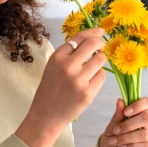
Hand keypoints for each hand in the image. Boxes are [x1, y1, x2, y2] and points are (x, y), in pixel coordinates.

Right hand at [15, 28, 106, 146]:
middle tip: (101, 48)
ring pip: (101, 60)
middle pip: (94, 44)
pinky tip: (90, 81)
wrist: (45, 115)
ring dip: (100, 61)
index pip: (80, 37)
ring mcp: (78, 80)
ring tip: (93, 67)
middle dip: (101, 43)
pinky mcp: (88, 93)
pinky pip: (102, 76)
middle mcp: (67, 66)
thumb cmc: (50, 89)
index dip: (93, 32)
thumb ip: (68, 53)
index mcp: (57, 57)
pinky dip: (99, 76)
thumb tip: (91, 38)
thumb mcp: (53, 66)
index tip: (101, 31)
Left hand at [99, 97, 147, 146]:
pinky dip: (132, 146)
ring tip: (115, 141)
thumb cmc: (111, 142)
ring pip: (145, 134)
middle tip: (116, 130)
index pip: (147, 103)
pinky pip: (146, 146)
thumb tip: (120, 100)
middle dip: (129, 124)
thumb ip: (117, 116)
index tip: (126, 111)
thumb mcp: (110, 129)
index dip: (139, 105)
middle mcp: (147, 125)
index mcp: (138, 115)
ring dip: (127, 137)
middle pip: (147, 118)